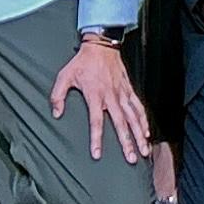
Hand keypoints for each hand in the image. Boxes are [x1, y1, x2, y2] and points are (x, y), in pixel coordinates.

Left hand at [49, 35, 150, 162]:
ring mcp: (122, 93)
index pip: (96, 121)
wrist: (101, 45)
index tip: (97, 155)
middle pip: (120, 123)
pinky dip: (144, 119)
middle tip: (131, 159)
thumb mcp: (65, 76)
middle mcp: (111, 96)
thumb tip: (56, 114)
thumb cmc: (82, 62)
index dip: (96, 139)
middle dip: (126, 142)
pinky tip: (147, 132)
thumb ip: (58, 95)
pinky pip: (138, 106)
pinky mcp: (129, 89)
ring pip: (133, 117)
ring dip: (139, 134)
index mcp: (95, 95)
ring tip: (144, 151)